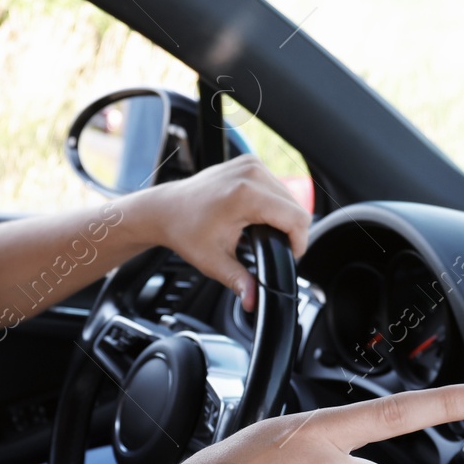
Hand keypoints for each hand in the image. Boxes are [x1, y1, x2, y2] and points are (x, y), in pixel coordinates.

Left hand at [131, 155, 308, 312]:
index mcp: (246, 195)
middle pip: (297, 206)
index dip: (298, 242)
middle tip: (272, 249)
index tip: (288, 256)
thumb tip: (253, 301)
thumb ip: (239, 281)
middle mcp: (251, 174)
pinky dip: (274, 202)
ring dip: (284, 216)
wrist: (165, 209)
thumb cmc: (184, 231)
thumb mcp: (213, 261)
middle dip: (291, 231)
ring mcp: (250, 164)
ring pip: (289, 195)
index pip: (296, 218)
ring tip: (263, 234)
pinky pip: (276, 185)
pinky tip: (258, 217)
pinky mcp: (249, 162)